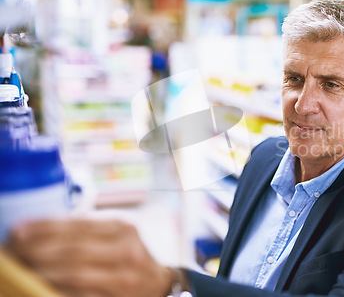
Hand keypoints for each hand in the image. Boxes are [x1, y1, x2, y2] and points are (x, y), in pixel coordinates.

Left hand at [6, 218, 171, 296]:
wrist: (157, 283)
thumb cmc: (129, 255)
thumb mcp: (117, 234)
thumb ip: (89, 229)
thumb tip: (42, 228)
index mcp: (123, 227)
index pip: (78, 224)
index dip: (44, 227)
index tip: (18, 229)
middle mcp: (126, 249)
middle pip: (74, 248)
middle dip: (37, 249)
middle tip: (14, 248)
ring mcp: (124, 277)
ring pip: (74, 273)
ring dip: (42, 271)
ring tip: (22, 267)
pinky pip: (80, 295)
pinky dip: (57, 289)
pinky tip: (40, 285)